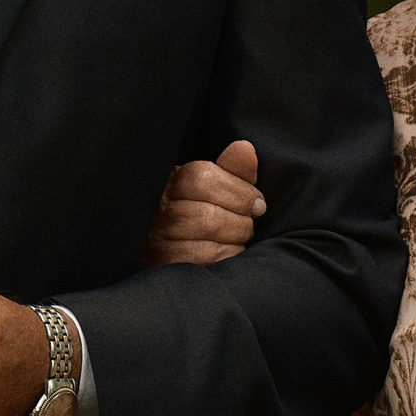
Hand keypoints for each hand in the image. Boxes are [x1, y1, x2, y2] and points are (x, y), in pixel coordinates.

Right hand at [142, 139, 263, 267]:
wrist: (171, 246)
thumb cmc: (201, 211)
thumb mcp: (215, 186)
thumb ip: (232, 169)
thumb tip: (245, 148)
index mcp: (170, 181)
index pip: (201, 178)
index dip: (239, 191)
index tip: (258, 204)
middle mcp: (157, 209)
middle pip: (207, 214)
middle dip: (240, 221)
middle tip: (248, 224)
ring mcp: (156, 240)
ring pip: (206, 242)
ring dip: (234, 240)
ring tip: (238, 238)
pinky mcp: (163, 266)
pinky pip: (203, 263)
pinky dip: (226, 258)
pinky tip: (228, 254)